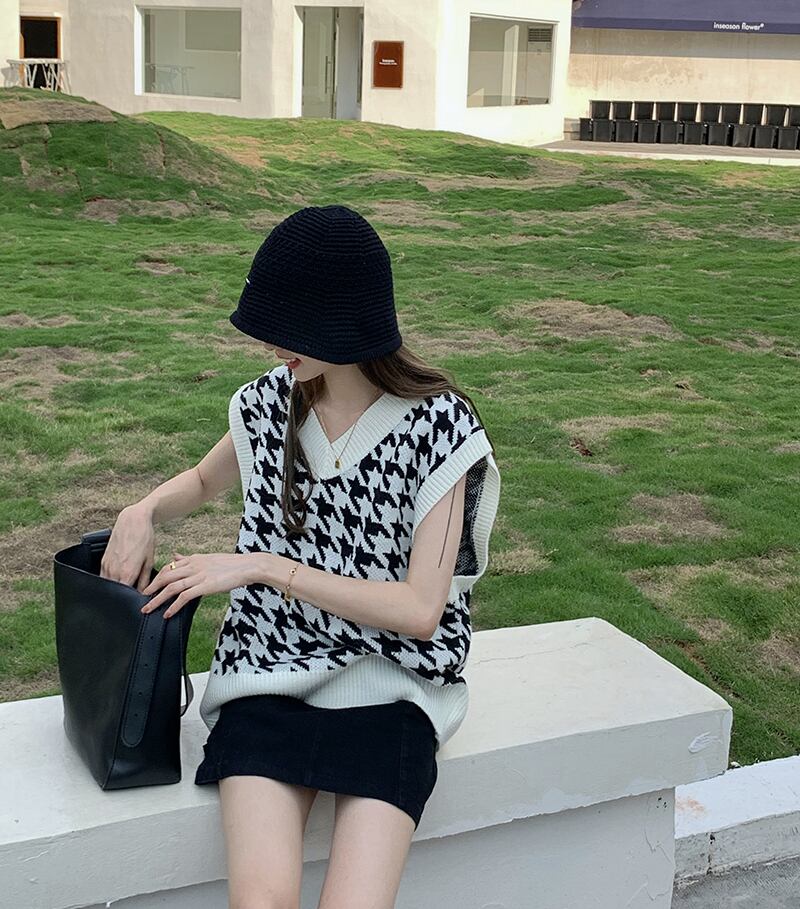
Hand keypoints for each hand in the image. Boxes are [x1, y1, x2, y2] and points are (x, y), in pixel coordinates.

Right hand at [102, 504, 155, 592]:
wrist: (133, 521)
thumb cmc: (144, 538)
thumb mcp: (149, 561)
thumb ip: (145, 580)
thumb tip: (144, 593)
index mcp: (127, 573)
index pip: (126, 596)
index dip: (132, 600)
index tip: (137, 600)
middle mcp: (114, 571)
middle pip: (116, 592)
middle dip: (124, 595)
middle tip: (132, 593)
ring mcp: (106, 566)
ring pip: (108, 585)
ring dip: (116, 588)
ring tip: (127, 583)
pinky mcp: (102, 561)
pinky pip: (104, 577)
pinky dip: (110, 580)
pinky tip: (119, 576)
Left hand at [140, 551, 258, 618]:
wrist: (248, 566)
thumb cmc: (231, 564)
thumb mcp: (207, 558)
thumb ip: (189, 559)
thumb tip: (175, 556)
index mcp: (193, 558)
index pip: (169, 567)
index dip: (156, 578)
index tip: (149, 587)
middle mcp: (193, 566)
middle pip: (165, 577)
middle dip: (151, 588)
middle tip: (141, 599)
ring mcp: (198, 575)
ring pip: (171, 588)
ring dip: (157, 600)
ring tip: (148, 609)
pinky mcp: (205, 586)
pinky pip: (184, 597)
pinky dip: (174, 606)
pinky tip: (167, 614)